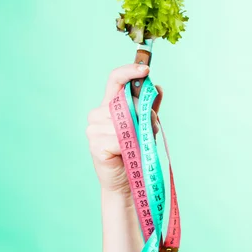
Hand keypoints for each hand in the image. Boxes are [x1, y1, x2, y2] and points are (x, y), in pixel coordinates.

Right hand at [86, 63, 162, 195]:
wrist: (129, 182)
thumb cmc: (136, 153)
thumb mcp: (146, 127)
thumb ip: (150, 109)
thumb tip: (158, 88)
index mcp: (109, 105)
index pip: (115, 80)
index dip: (129, 71)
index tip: (145, 70)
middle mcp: (98, 114)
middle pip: (125, 103)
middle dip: (142, 116)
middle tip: (146, 132)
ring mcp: (94, 129)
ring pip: (124, 123)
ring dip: (137, 134)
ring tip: (137, 146)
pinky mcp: (95, 145)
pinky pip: (119, 139)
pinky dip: (128, 147)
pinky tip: (126, 154)